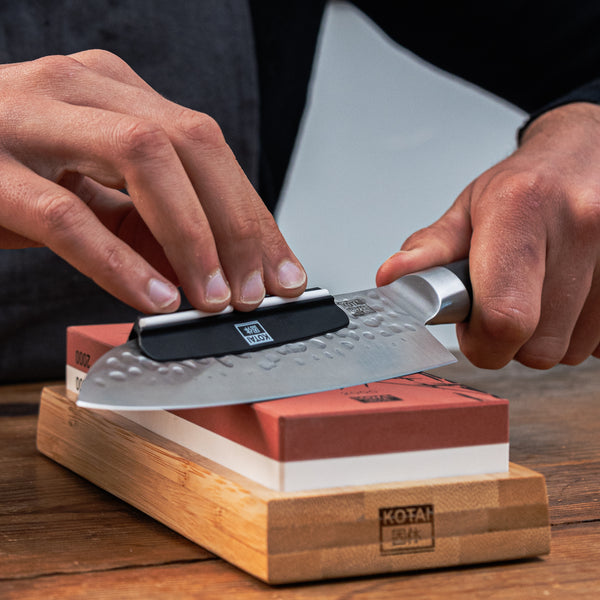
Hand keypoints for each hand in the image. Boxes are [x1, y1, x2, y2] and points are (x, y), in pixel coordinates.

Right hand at [0, 50, 305, 312]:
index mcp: (115, 92)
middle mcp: (81, 89)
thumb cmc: (7, 167)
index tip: (282, 271)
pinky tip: (152, 296)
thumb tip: (210, 270)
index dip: (254, 215)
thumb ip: (147, 222)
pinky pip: (67, 216)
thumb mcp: (91, 188)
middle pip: (193, 144)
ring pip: (144, 160)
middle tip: (256, 291)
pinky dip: (119, 262)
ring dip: (192, 238)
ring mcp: (32, 120)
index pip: (209, 148)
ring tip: (213, 297)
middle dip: (237, 225)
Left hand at [376, 102, 599, 368]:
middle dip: (511, 341)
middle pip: (539, 346)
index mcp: (521, 209)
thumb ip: (429, 252)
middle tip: (502, 306)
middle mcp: (581, 227)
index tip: (474, 333)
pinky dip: (578, 330)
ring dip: (546, 336)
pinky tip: (567, 296)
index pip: (505, 317)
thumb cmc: (525, 185)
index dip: (482, 343)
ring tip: (537, 293)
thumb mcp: (467, 211)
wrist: (587, 154)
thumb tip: (392, 279)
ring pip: (572, 350)